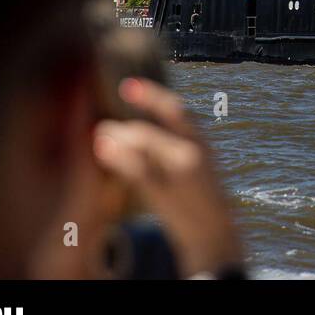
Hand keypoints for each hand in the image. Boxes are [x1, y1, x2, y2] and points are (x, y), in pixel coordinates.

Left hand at [93, 78, 242, 277]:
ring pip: (144, 143)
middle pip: (152, 129)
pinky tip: (102, 148)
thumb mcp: (192, 157)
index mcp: (200, 139)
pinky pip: (138, 170)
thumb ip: (171, 138)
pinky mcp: (166, 194)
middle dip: (124, 123)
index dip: (152, 95)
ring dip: (117, 136)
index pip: (177, 110)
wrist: (213, 229)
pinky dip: (118, 156)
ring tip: (100, 135)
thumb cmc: (196, 190)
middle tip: (103, 123)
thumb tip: (135, 120)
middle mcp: (193, 152)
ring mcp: (180, 173)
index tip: (128, 85)